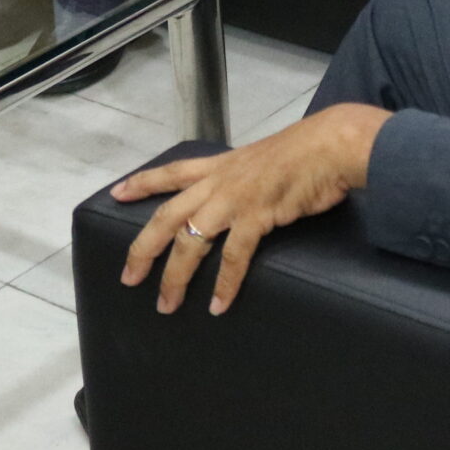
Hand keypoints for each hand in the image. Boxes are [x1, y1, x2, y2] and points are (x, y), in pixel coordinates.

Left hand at [113, 104, 391, 315]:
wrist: (332, 144)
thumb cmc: (307, 152)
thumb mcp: (265, 161)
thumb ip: (248, 178)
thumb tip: (247, 195)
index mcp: (221, 165)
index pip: (172, 172)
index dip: (142, 183)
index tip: (116, 193)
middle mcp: (220, 181)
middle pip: (168, 215)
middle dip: (144, 247)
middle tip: (128, 276)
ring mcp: (236, 198)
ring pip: (190, 240)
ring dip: (175, 276)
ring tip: (166, 305)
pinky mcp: (258, 214)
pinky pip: (234, 255)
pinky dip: (225, 283)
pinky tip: (218, 305)